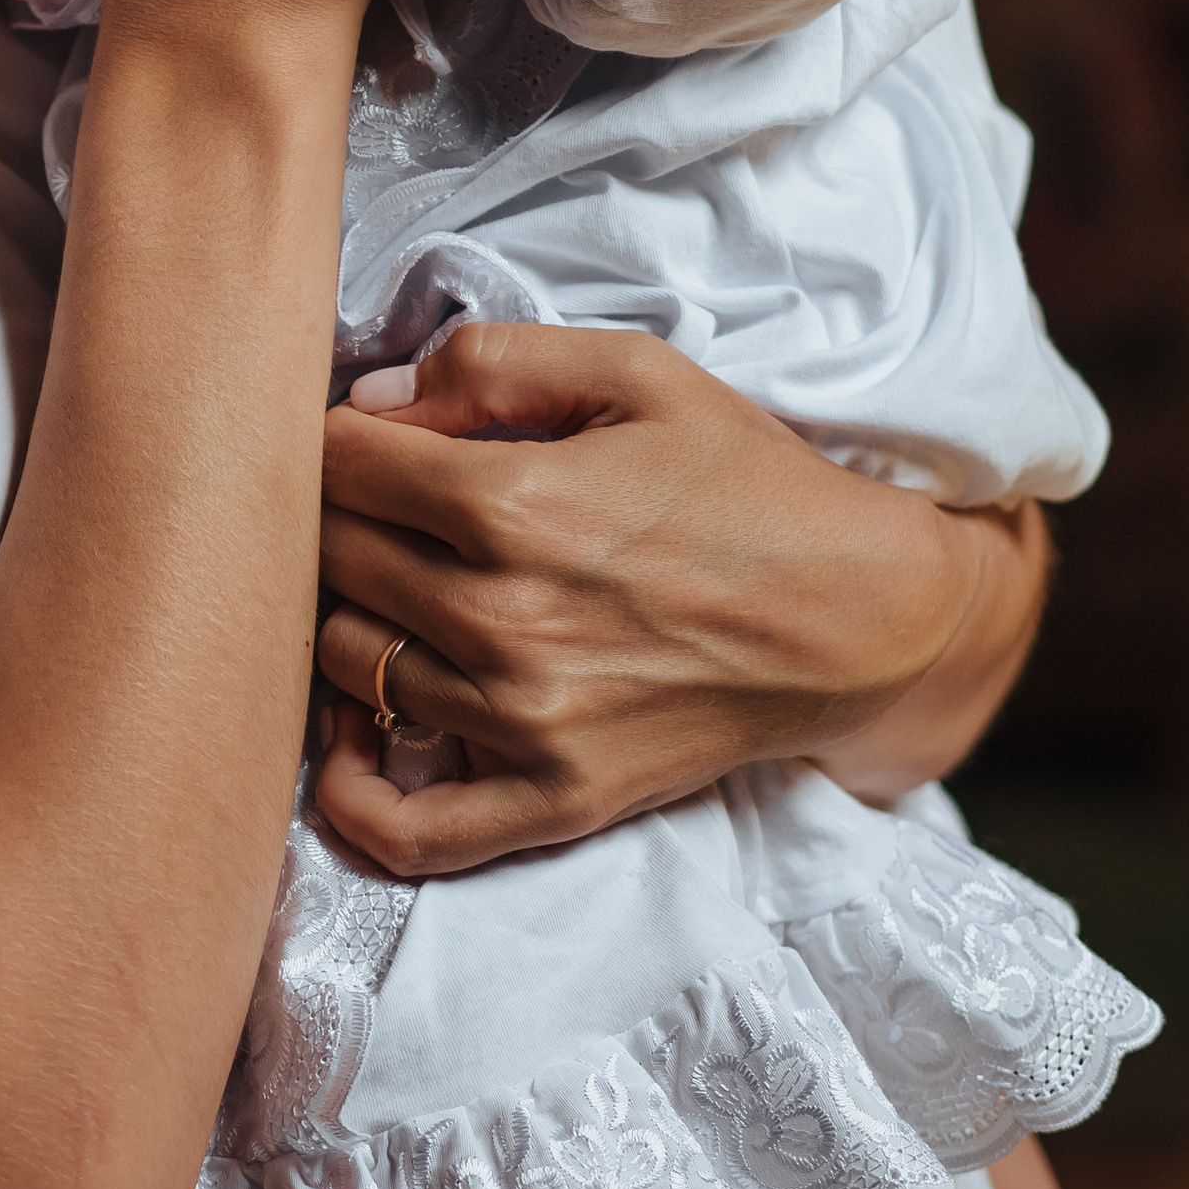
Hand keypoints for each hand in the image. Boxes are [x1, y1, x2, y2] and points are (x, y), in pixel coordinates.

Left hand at [308, 322, 1044, 877]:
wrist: (858, 616)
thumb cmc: (744, 482)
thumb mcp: (635, 372)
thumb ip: (489, 360)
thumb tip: (371, 398)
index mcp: (513, 504)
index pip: (338, 467)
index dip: (337, 437)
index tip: (370, 438)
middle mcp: (504, 621)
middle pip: (330, 558)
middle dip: (338, 517)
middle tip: (381, 507)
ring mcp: (525, 725)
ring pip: (345, 664)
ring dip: (349, 618)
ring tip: (391, 589)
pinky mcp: (554, 802)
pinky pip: (401, 827)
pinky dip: (350, 784)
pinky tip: (361, 726)